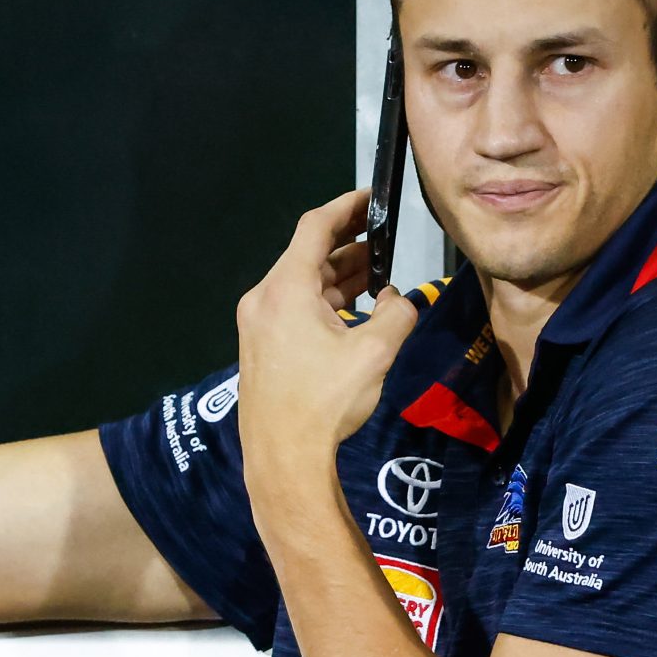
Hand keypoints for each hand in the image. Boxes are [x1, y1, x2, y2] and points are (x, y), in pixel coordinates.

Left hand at [233, 188, 421, 476]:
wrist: (283, 457)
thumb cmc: (325, 402)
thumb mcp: (376, 352)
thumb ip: (397, 312)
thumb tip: (398, 298)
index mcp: (285, 288)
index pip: (316, 227)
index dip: (347, 206)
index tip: (373, 198)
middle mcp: (264, 298)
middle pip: (308, 254)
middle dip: (349, 244)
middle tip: (385, 239)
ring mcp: (257, 324)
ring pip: (302, 283)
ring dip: (339, 275)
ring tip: (378, 274)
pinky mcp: (260, 346)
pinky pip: (294, 307)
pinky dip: (324, 300)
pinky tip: (354, 310)